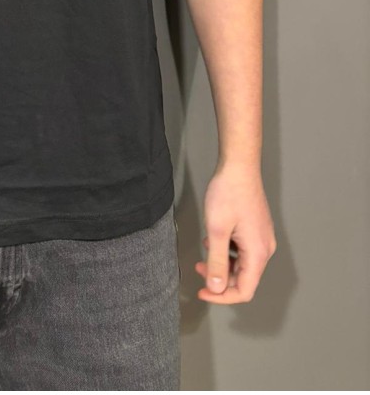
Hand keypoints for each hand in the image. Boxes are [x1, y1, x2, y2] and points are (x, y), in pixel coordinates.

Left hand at [194, 162, 275, 303]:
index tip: (203, 292)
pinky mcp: (256, 229)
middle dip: (220, 278)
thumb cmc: (229, 193)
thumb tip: (216, 288)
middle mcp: (264, 248)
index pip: (244, 290)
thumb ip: (216, 261)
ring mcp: (262, 238)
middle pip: (244, 278)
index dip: (222, 296)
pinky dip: (227, 251)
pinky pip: (243, 250)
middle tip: (199, 269)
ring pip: (242, 264)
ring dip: (222, 264)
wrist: (239, 166)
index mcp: (258, 252)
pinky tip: (213, 240)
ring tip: (204, 254)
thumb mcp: (216, 230)